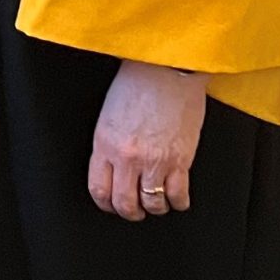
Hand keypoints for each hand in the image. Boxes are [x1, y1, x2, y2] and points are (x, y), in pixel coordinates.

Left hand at [88, 61, 206, 220]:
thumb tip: (112, 167)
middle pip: (124, 203)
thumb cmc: (138, 82)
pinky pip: (178, 195)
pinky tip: (177, 198)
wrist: (167, 68)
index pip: (99, 189)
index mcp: (104, 144)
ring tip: (156, 203)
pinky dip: (178, 202)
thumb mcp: (109, 113)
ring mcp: (155, 160)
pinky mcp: (180, 160)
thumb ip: (108, 143)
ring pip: (152, 203)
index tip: (111, 204)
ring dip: (154, 208)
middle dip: (129, 212)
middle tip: (134, 210)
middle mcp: (127, 157)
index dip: (105, 203)